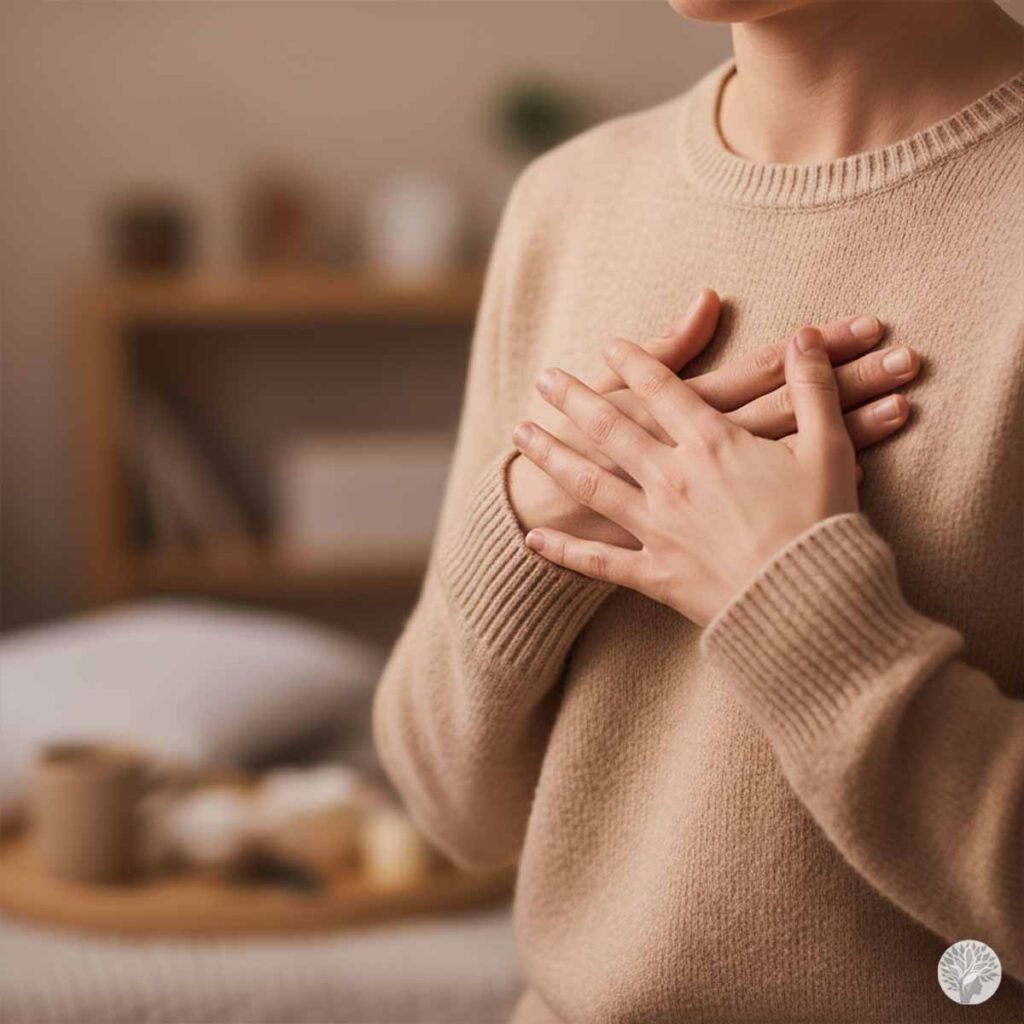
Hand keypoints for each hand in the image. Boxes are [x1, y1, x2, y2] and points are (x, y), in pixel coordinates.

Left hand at [508, 291, 916, 546]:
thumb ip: (812, 389)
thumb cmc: (824, 526)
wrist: (812, 605)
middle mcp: (672, 478)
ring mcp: (656, 527)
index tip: (610, 346)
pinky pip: (597, 563)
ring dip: (552, 457)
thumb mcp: (829, 449)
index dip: (636, 364)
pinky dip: (562, 554)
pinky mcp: (653, 575)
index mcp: (712, 444)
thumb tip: (804, 336)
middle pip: (611, 429)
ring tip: (520, 435)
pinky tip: (531, 542)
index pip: (663, 391)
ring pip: (589, 484)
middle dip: (574, 400)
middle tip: (544, 379)